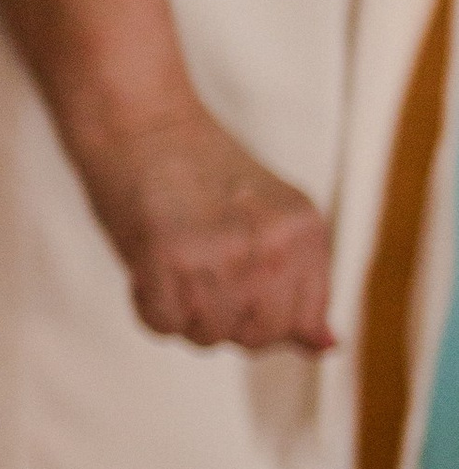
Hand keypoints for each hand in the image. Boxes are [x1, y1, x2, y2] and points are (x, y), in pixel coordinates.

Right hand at [71, 104, 335, 353]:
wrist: (141, 119)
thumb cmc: (200, 169)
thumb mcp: (270, 219)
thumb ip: (300, 284)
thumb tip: (326, 349)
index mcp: (306, 232)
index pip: (300, 322)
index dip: (260, 313)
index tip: (235, 277)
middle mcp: (272, 246)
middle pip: (256, 337)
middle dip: (224, 317)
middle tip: (199, 268)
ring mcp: (220, 254)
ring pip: (207, 335)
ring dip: (183, 311)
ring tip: (173, 262)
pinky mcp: (167, 259)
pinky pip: (163, 325)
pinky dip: (149, 305)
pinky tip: (147, 267)